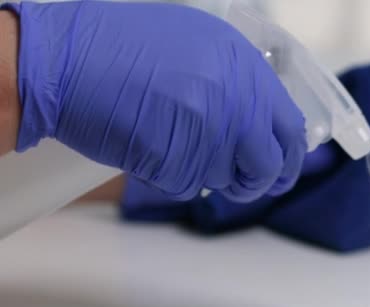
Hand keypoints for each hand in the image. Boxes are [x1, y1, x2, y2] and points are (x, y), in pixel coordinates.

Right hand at [4, 1, 306, 201]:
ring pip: (225, 179)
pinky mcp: (179, 164)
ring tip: (170, 138)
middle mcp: (236, 102)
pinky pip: (188, 186)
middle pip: (268, 166)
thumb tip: (261, 121)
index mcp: (245, 69)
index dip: (289, 157)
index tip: (283, 169)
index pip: (289, 129)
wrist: (68, 60)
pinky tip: (149, 145)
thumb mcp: (200, 46)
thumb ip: (238, 83)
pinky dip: (171, 176)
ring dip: (204, 170)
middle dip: (257, 181)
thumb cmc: (124, 47)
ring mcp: (210, 135)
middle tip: (243, 182)